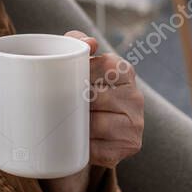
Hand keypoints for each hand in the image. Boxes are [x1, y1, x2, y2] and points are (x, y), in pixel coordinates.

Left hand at [66, 30, 143, 167]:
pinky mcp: (129, 146)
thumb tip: (90, 43)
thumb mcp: (79, 62)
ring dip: (75, 126)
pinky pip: (98, 149)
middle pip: (94, 98)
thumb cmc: (82, 88)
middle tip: (55, 104)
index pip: (99, 67)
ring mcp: (136, 124)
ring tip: (63, 122)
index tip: (64, 80)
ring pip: (95, 124)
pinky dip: (81, 147)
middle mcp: (136, 97)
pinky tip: (75, 142)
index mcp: (125, 71)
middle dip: (72, 102)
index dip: (77, 74)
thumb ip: (76, 42)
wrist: (90, 127)